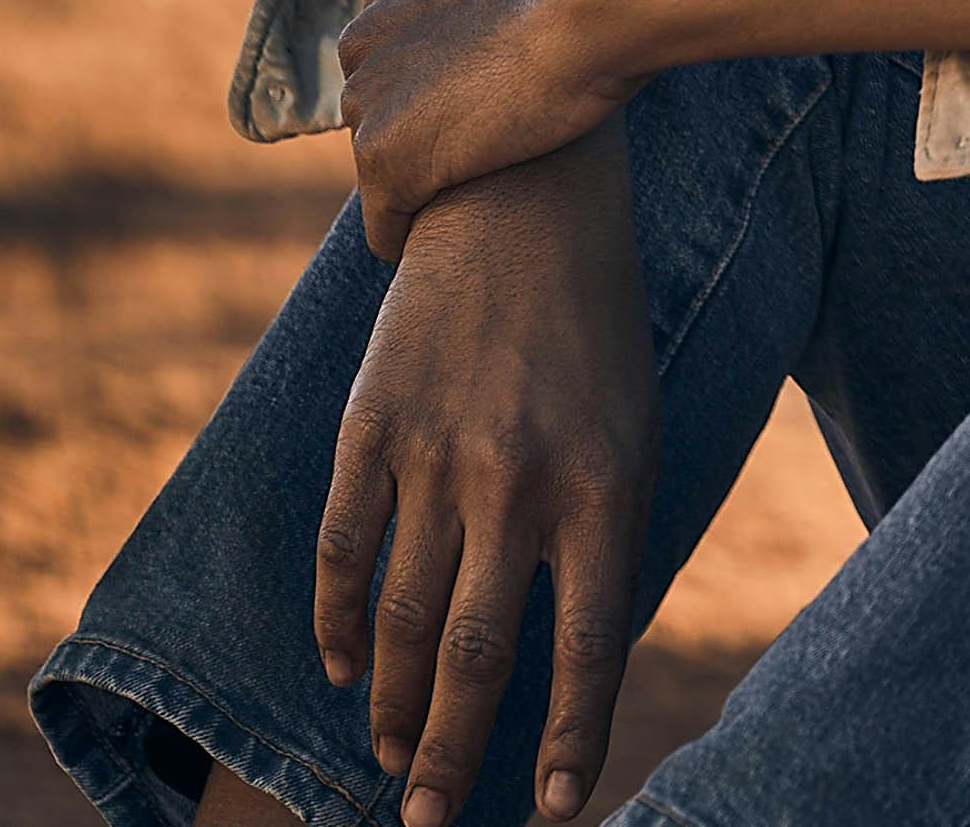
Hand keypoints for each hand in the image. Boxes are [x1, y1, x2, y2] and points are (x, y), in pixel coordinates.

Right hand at [318, 139, 655, 826]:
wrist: (525, 204)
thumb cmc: (599, 331)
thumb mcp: (635, 429)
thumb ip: (606, 534)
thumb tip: (577, 655)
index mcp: (607, 484)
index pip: (588, 644)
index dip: (570, 736)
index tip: (554, 808)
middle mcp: (519, 480)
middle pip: (472, 655)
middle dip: (448, 752)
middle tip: (429, 821)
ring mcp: (436, 456)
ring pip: (396, 621)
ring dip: (387, 706)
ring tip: (387, 761)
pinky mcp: (371, 429)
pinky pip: (341, 552)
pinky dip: (334, 624)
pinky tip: (339, 670)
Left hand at [341, 0, 638, 258]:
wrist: (595, 7)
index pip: (390, 59)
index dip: (442, 84)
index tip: (486, 98)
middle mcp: (360, 46)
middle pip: (378, 112)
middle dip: (421, 132)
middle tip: (493, 144)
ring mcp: (371, 105)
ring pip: (381, 166)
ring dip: (420, 182)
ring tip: (477, 196)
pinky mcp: (387, 162)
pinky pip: (383, 221)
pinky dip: (404, 235)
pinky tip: (435, 245)